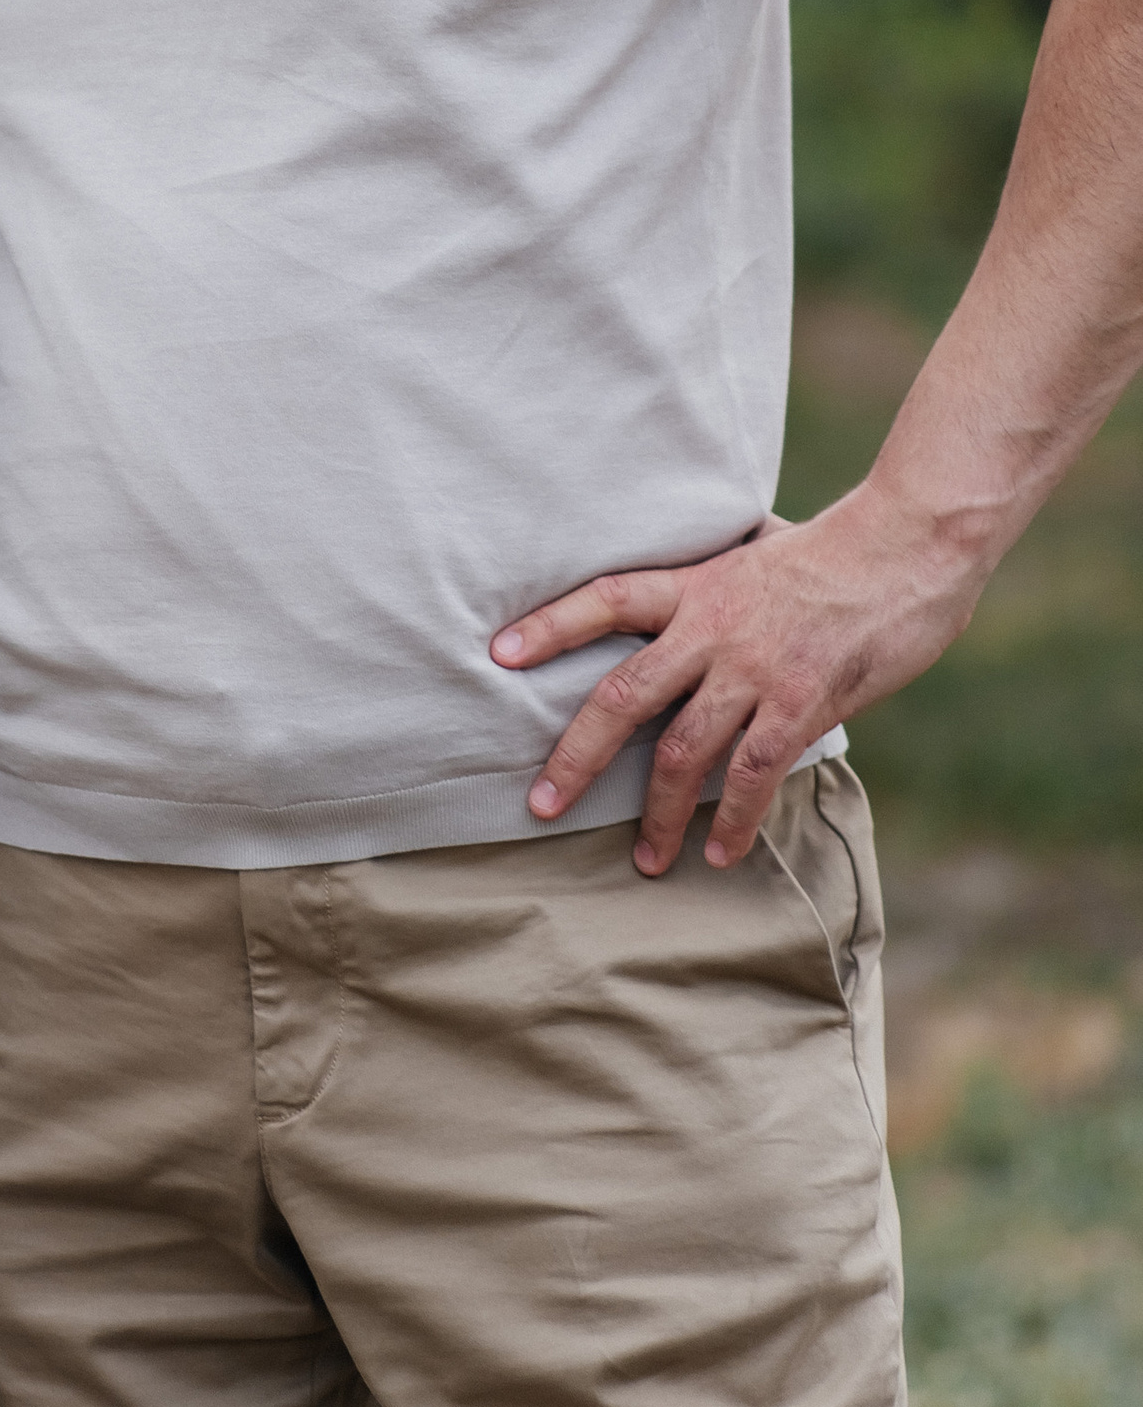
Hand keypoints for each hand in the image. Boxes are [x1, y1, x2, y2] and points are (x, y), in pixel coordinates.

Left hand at [490, 488, 982, 874]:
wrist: (907, 547)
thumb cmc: (835, 547)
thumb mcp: (759, 548)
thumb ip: (720, 573)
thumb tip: (705, 579)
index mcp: (695, 586)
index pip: (605, 600)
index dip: (550, 625)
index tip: (498, 652)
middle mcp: (712, 629)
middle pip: (623, 696)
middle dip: (577, 756)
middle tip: (540, 804)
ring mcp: (754, 670)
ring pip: (685, 752)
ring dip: (659, 814)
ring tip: (645, 860)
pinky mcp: (801, 702)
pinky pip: (754, 773)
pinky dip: (734, 819)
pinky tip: (719, 852)